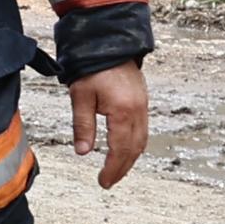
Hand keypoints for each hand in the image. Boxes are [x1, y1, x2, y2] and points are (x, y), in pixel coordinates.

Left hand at [66, 64, 150, 186]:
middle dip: (122, 168)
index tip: (103, 181)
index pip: (119, 149)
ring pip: (142, 141)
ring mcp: (143, 106)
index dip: (112, 168)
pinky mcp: (143, 101)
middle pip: (134, 149)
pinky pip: (143, 130)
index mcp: (123, 112)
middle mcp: (138, 111)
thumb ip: (83, 125)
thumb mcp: (81, 96)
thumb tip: (83, 152)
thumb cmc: (92, 67)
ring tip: (117, 170)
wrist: (109, 42)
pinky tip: (126, 149)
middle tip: (109, 181)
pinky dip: (135, 144)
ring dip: (130, 158)